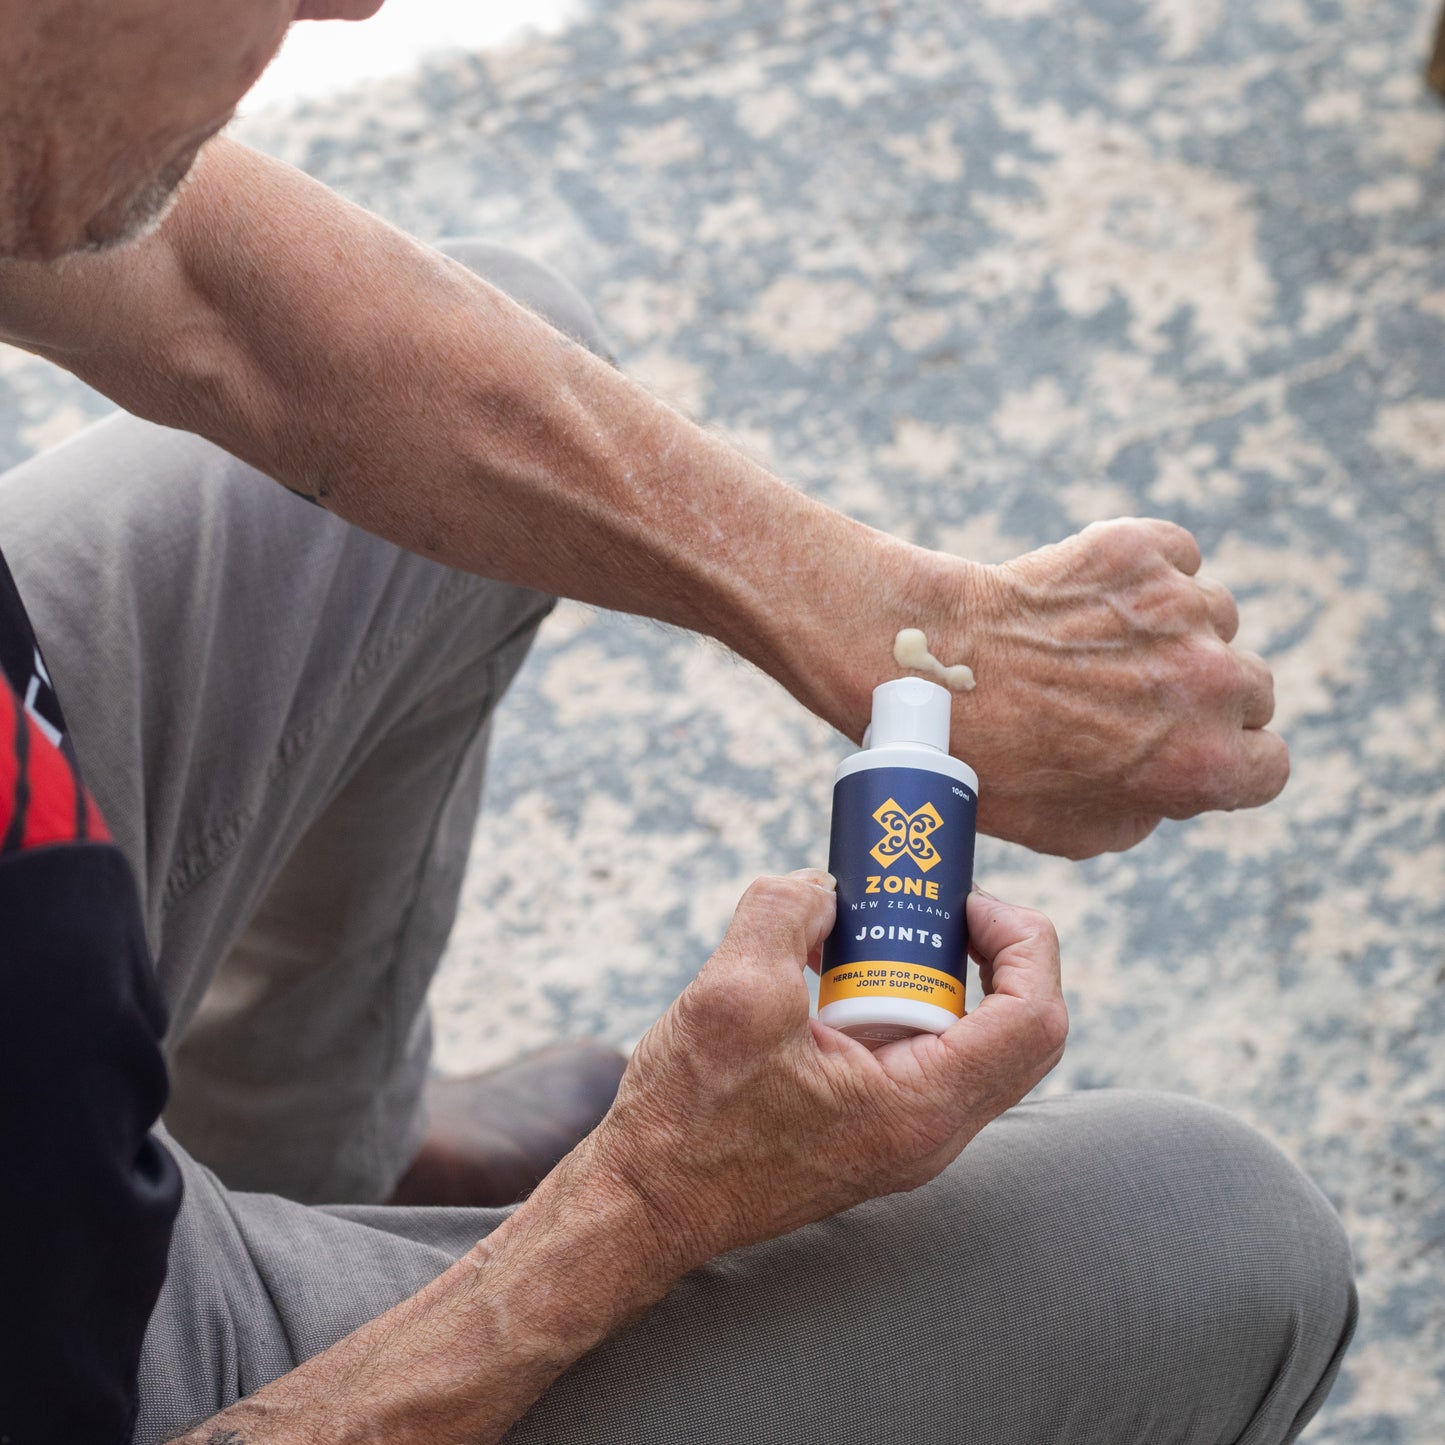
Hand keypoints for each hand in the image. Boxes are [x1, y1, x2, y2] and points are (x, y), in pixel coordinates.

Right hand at [588, 872, 1066, 1270]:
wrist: (645, 1205)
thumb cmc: (688, 1119)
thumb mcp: (734, 990)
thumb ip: (788, 911)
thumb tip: (826, 888)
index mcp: (922, 1109)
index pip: (1035, 1018)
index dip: (1021, 940)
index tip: (961, 900)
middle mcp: (931, 1135)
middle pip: (1015, 1029)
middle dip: (978, 951)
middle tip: (918, 909)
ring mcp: (905, 1142)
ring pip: (966, 1044)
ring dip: (927, 978)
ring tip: (862, 939)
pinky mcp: (873, 1136)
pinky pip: (919, 1061)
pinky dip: (892, 1008)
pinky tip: (827, 980)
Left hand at [922, 517, 1285, 857]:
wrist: (932, 670)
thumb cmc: (991, 760)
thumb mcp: (1075, 832)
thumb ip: (1148, 810)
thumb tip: (1167, 788)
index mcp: (1205, 765)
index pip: (1270, 765)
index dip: (1230, 761)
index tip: (1192, 750)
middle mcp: (1211, 684)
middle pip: (1251, 688)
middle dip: (1203, 697)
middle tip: (1133, 697)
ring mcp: (1182, 609)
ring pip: (1214, 619)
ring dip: (1175, 631)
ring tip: (1098, 646)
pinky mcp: (1143, 550)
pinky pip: (1177, 557)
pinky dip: (1147, 572)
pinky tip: (1092, 598)